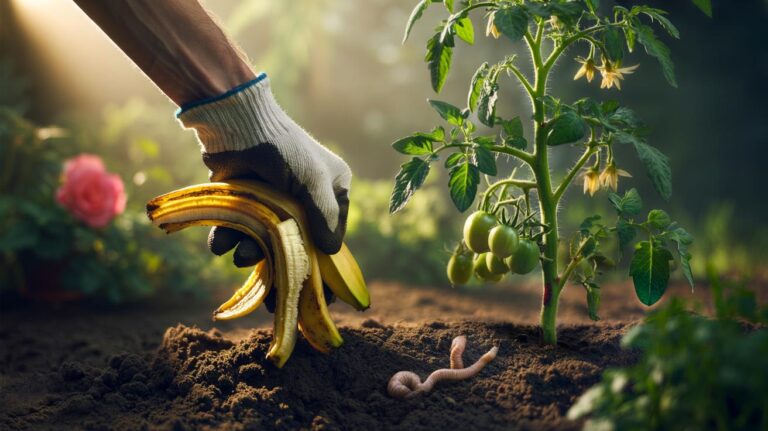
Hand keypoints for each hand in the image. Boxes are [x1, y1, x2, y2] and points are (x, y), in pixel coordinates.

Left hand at [178, 74, 350, 266]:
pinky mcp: (245, 201)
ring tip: (240, 255)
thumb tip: (332, 252)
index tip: (314, 284)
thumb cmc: (284, 149)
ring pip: (265, 239)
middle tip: (270, 286)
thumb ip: (324, 217)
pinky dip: (230, 238)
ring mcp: (273, 202)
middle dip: (281, 260)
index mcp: (332, 189)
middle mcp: (305, 198)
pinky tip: (222, 241)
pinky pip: (240, 229)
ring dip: (251, 252)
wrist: (238, 124)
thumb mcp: (313, 181)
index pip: (332, 233)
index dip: (322, 259)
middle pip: (297, 242)